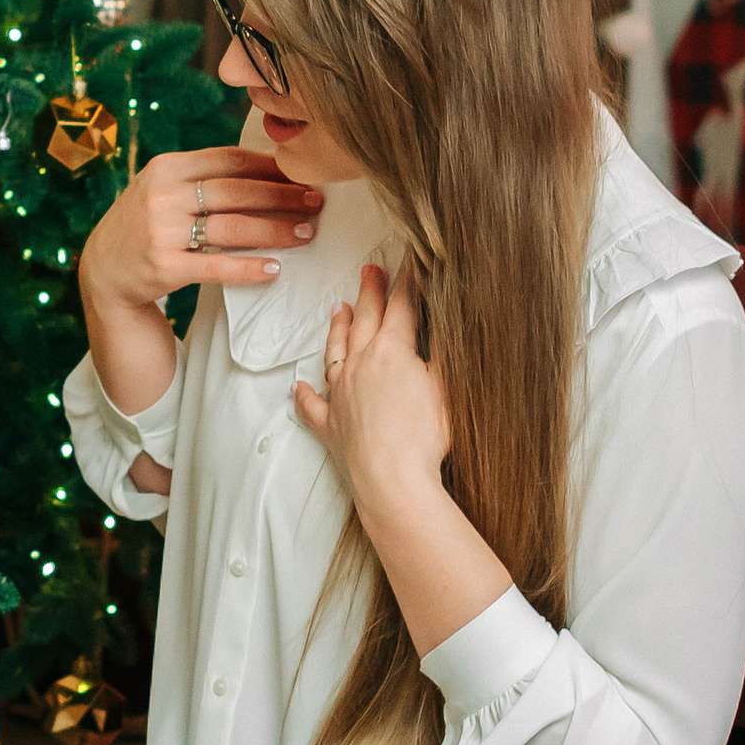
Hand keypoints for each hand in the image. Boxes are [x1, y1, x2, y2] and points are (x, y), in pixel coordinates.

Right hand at [76, 144, 320, 335]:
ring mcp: (160, 231)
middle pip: (236, 191)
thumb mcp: (163, 188)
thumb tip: (270, 165)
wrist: (103, 271)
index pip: (229, 159)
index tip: (304, 173)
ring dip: (275, 230)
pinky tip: (274, 269)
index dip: (271, 166)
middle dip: (282, 196)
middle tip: (316, 202)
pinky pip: (216, 266)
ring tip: (306, 234)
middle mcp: (161, 195)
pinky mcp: (163, 267)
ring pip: (231, 227)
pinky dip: (249, 268)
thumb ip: (203, 175)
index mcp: (166, 167)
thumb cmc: (146, 224)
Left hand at [291, 266, 450, 531]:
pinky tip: (297, 385)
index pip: (401, 308)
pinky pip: (312, 405)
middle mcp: (360, 364)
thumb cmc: (425, 436)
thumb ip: (443, 355)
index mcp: (392, 351)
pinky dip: (305, 394)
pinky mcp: (330, 424)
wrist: (392, 479)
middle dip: (370, 293)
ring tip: (338, 308)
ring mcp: (340, 393)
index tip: (409, 265)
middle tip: (369, 270)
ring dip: (338, 328)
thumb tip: (445, 328)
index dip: (406, 285)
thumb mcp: (447, 387)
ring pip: (335, 351)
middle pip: (365, 320)